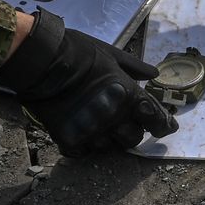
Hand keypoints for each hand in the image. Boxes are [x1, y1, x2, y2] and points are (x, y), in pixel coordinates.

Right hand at [0, 10, 177, 155]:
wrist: (41, 59)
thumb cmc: (78, 51)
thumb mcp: (110, 53)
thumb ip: (134, 67)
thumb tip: (154, 75)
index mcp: (128, 93)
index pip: (155, 119)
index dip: (162, 125)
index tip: (164, 127)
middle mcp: (114, 115)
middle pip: (133, 139)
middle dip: (131, 132)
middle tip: (122, 122)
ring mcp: (91, 129)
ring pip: (108, 148)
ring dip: (107, 139)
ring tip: (97, 124)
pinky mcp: (70, 138)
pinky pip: (84, 153)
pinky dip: (84, 145)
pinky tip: (80, 132)